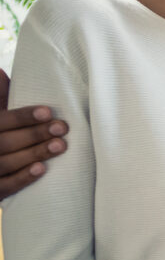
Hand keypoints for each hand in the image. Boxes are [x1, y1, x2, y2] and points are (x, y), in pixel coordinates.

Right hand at [0, 69, 68, 199]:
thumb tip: (0, 72)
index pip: (1, 121)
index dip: (23, 116)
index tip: (48, 111)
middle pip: (4, 142)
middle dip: (34, 134)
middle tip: (62, 128)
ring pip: (5, 163)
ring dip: (33, 154)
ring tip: (60, 146)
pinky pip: (3, 187)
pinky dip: (21, 179)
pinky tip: (41, 170)